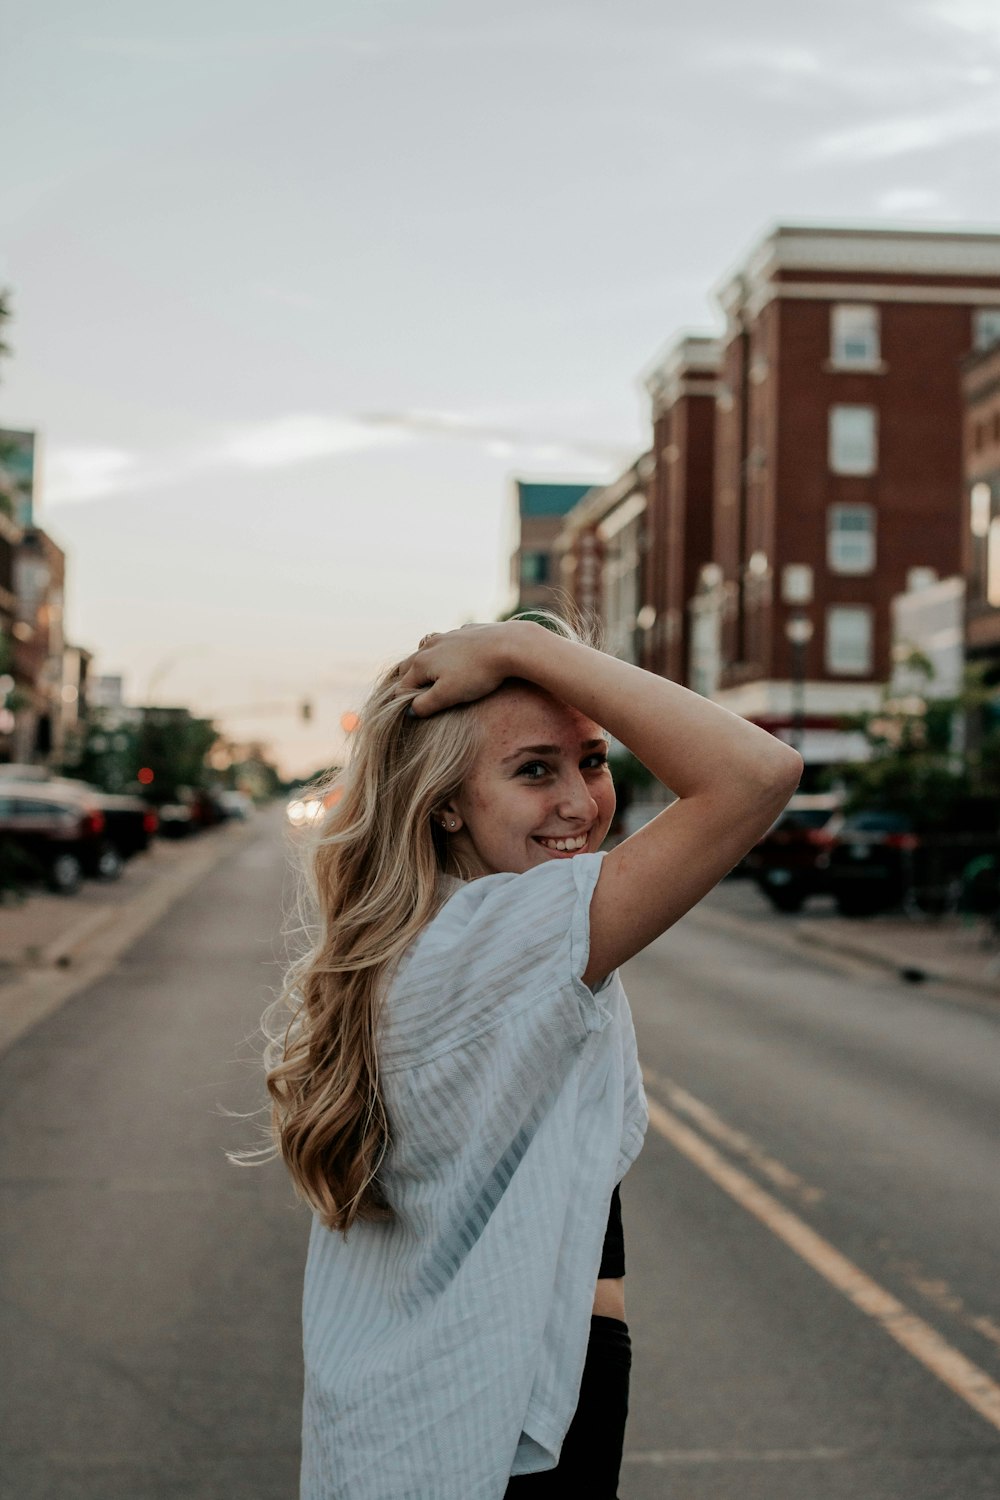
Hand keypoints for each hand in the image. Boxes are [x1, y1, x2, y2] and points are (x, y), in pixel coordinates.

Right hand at [395, 623, 517, 716]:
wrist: (509, 645)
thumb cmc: (477, 674)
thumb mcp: (448, 696)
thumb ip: (425, 705)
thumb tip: (410, 710)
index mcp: (421, 663)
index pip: (402, 687)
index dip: (405, 703)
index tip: (416, 714)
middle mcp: (429, 646)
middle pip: (408, 666)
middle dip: (408, 682)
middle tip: (417, 697)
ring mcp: (447, 636)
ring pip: (426, 651)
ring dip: (425, 665)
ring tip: (433, 678)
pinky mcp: (465, 632)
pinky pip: (448, 643)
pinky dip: (445, 653)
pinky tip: (458, 660)